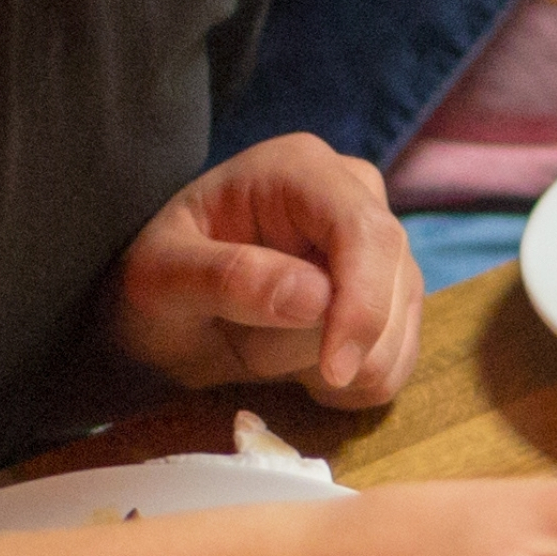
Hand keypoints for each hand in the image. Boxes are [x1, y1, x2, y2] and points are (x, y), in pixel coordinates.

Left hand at [109, 135, 419, 405]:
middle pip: (392, 284)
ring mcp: (383, 251)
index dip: (363, 303)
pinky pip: (399, 360)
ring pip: (398, 331)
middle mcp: (357, 198)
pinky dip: (353, 384)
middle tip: (246, 351)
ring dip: (330, 367)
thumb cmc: (157, 283)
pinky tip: (300, 371)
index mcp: (301, 171)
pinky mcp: (393, 300)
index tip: (335, 369)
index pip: (366, 232)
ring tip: (263, 350)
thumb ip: (225, 278)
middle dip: (326, 343)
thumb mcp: (159, 279)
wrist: (167, 313)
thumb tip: (316, 299)